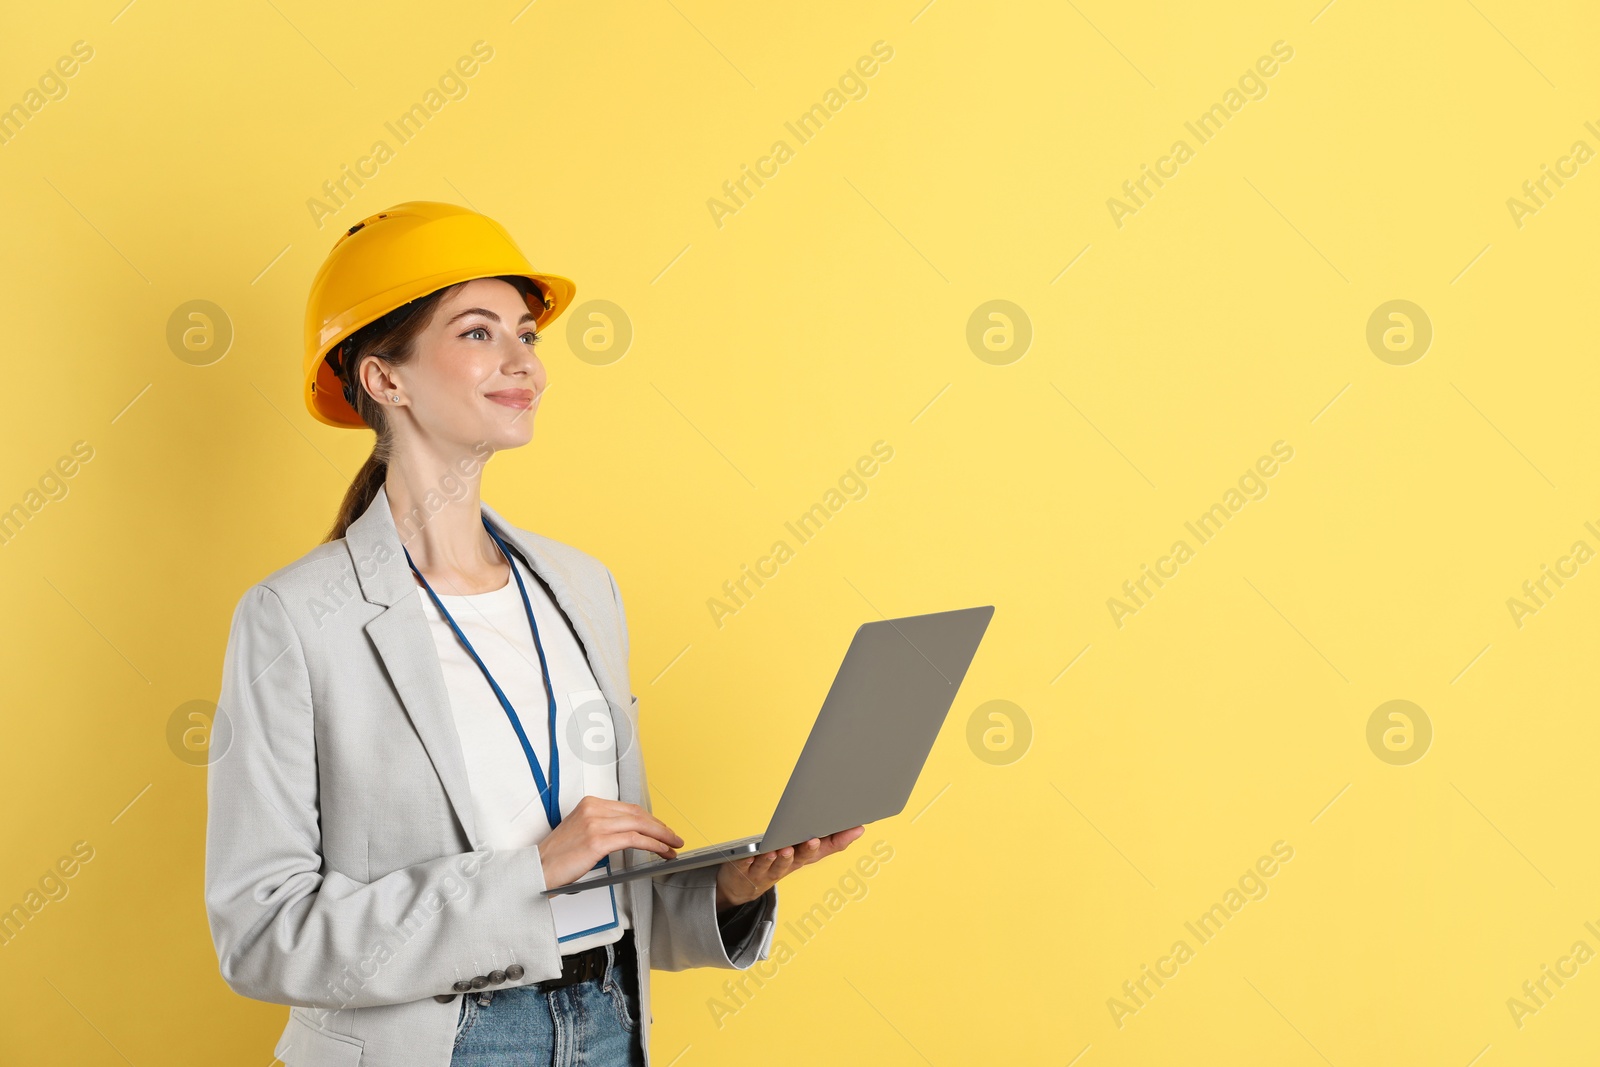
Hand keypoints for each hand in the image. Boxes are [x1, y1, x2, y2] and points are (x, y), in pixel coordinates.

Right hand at [539, 795, 683, 889]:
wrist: (538, 869)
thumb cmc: (558, 856)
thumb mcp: (581, 831)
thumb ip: (603, 826)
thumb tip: (630, 833)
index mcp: (590, 803)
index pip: (629, 808)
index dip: (650, 819)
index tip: (662, 829)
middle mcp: (593, 809)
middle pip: (638, 814)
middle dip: (660, 827)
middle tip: (674, 838)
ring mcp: (595, 823)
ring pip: (639, 825)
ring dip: (661, 836)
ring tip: (672, 846)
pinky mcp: (597, 840)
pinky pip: (633, 839)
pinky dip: (652, 844)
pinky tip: (660, 851)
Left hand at [714, 825, 865, 913]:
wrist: (742, 887)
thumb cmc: (777, 864)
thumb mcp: (804, 854)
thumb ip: (828, 842)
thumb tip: (859, 828)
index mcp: (799, 860)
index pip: (820, 851)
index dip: (835, 842)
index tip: (850, 828)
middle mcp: (784, 867)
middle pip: (797, 860)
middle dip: (806, 851)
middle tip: (812, 841)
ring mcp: (763, 870)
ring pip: (773, 865)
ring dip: (779, 858)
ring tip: (783, 850)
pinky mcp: (742, 869)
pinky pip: (745, 864)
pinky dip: (748, 860)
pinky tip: (752, 854)